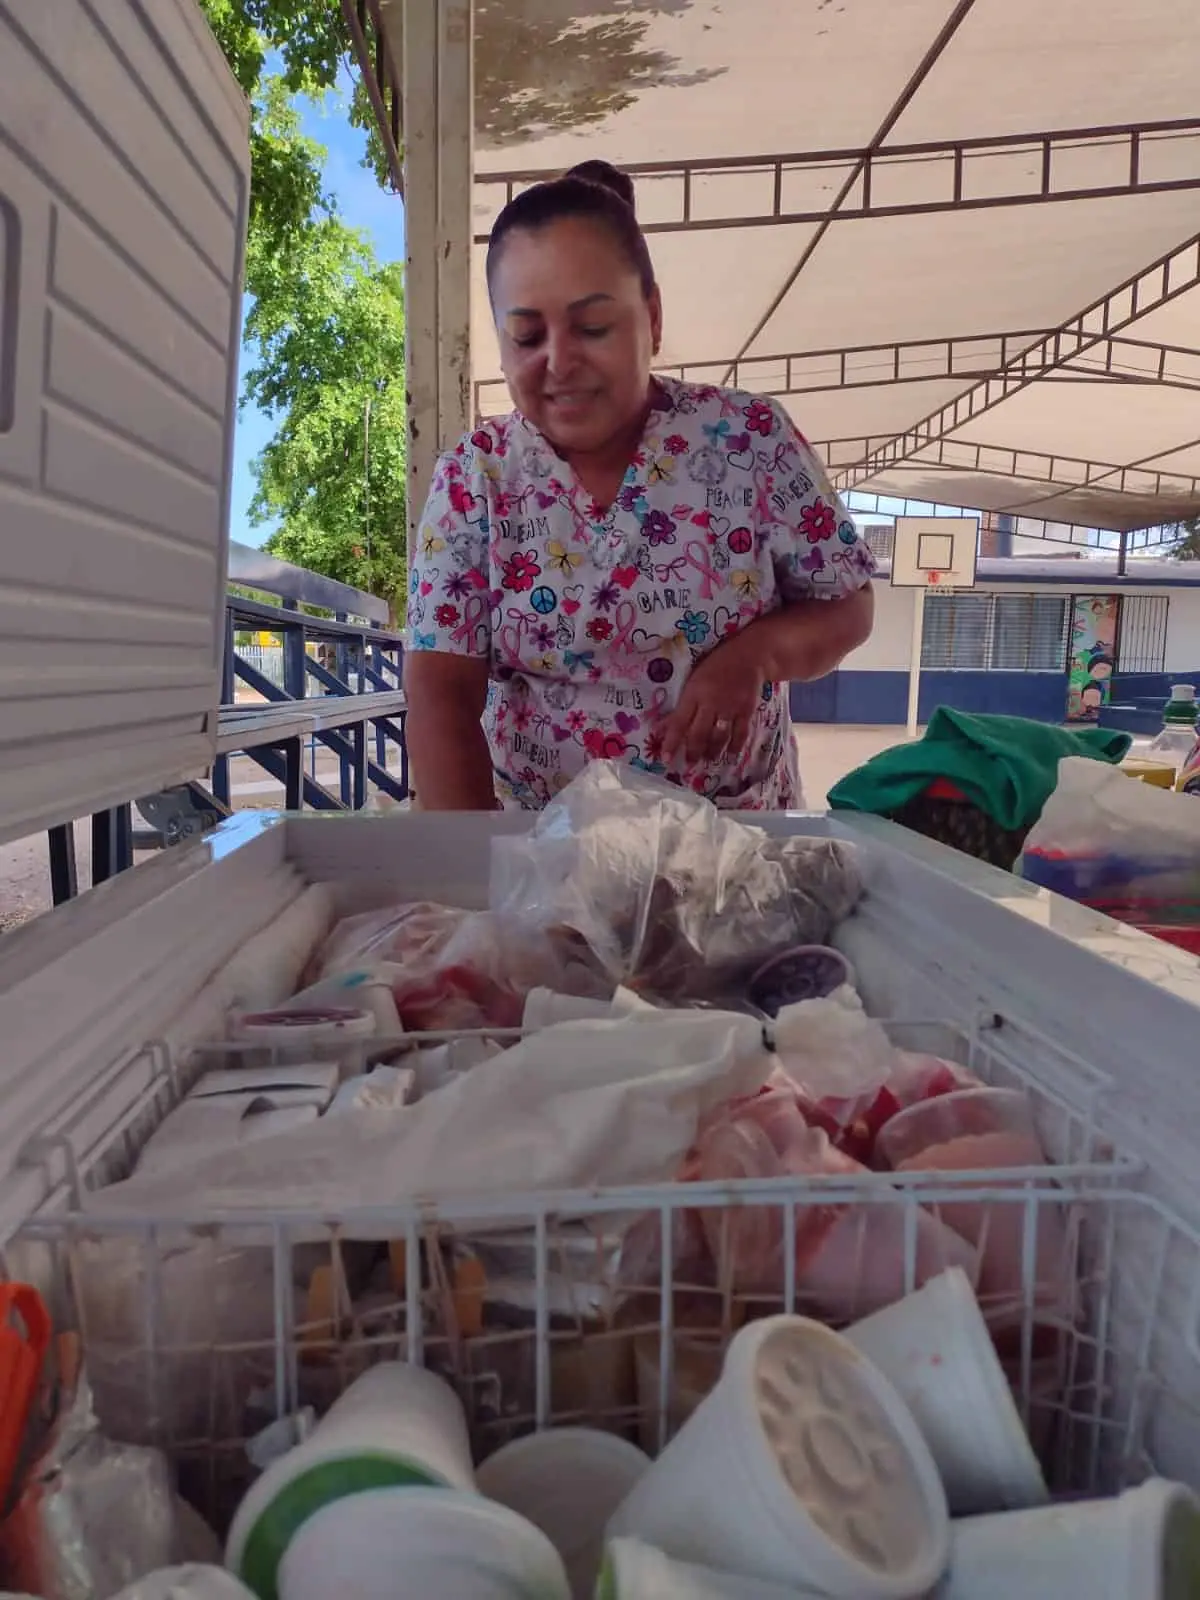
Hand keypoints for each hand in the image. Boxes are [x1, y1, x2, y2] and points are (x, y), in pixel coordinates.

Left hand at [660, 629, 765, 766]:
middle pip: (699, 733)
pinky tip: (730, 755)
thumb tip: (661, 728)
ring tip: (707, 761)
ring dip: (712, 752)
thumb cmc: (716, 666)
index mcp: (694, 693)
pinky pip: (740, 733)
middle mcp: (711, 702)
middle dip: (693, 752)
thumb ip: (680, 707)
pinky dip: (735, 747)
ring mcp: (731, 707)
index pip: (679, 722)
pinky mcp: (747, 710)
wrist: (750, 655)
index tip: (665, 758)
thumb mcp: (693, 681)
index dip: (671, 742)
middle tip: (689, 764)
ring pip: (719, 736)